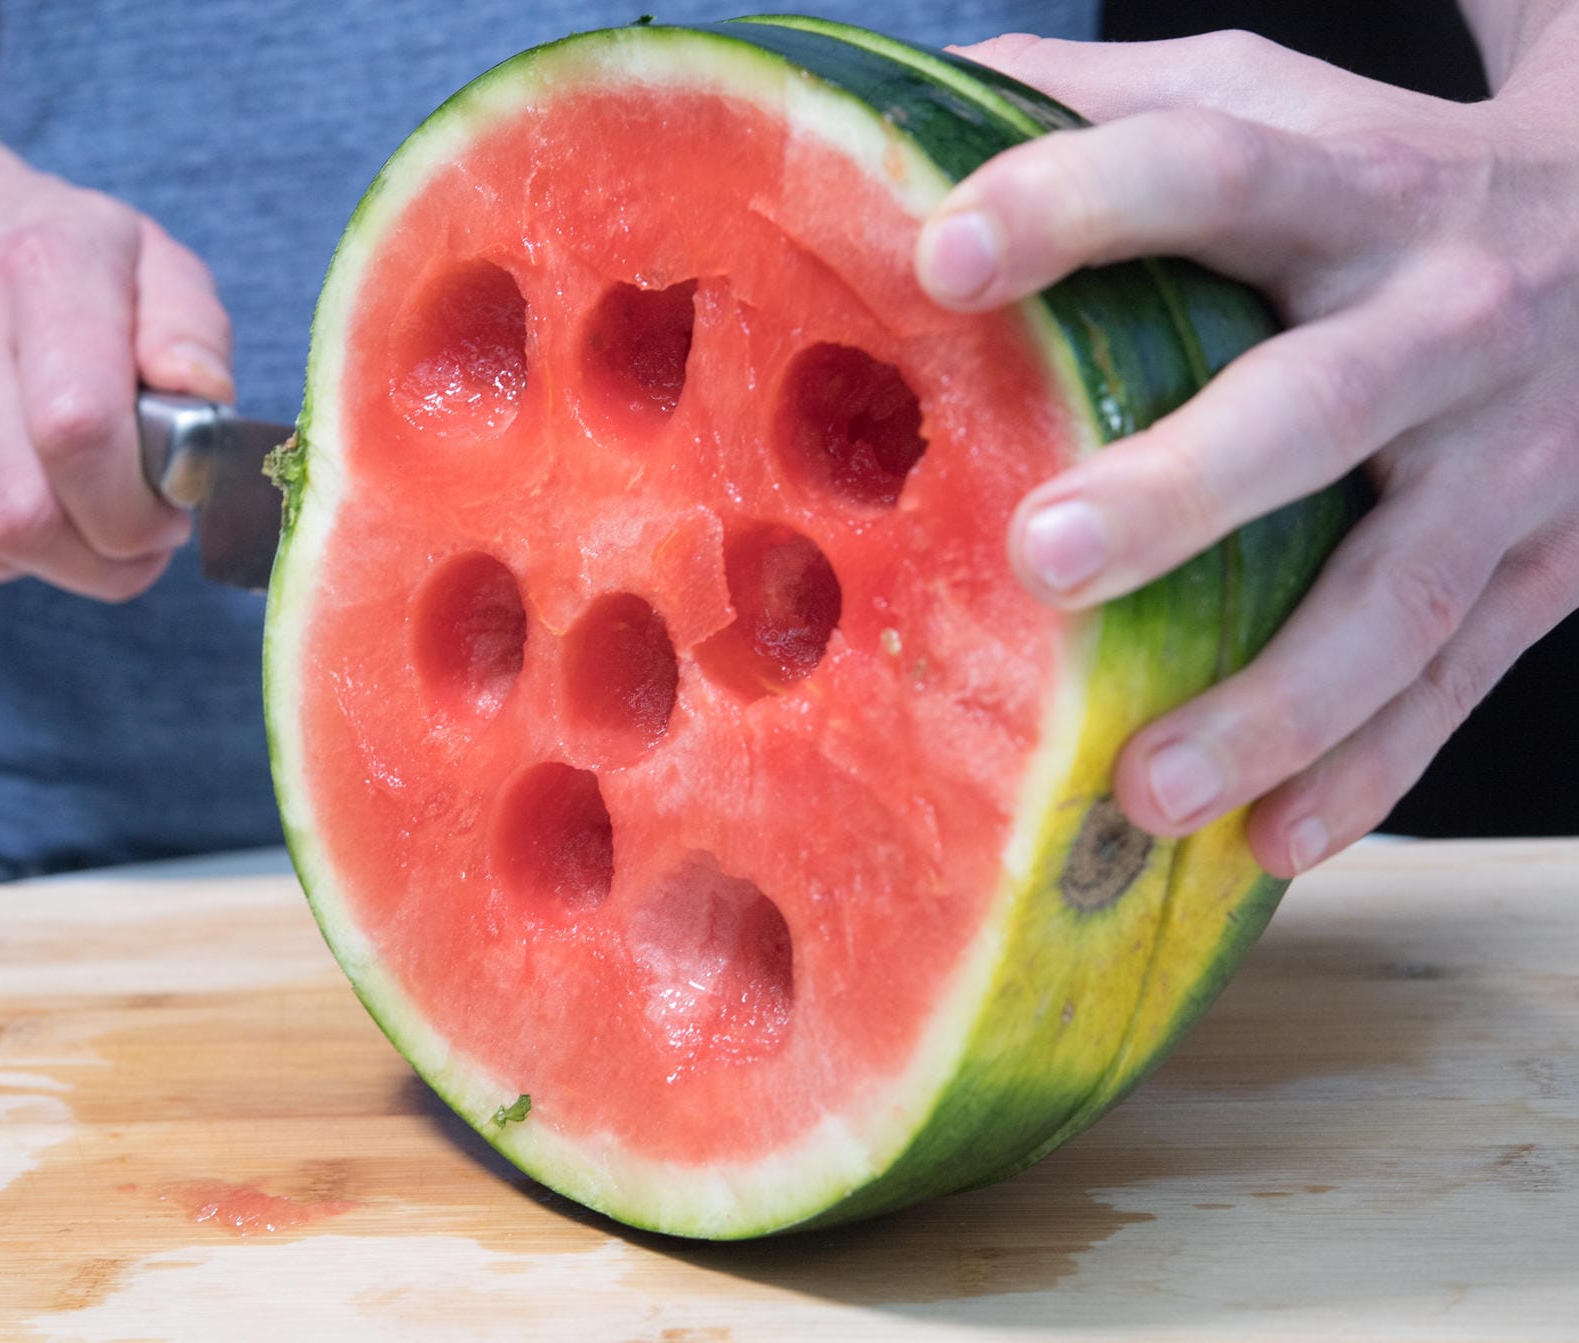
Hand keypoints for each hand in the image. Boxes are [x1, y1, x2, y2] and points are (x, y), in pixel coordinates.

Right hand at [0, 112, 231, 599]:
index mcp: (39, 264)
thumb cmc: (57, 253)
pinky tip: (29, 489)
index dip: (136, 506)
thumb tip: (202, 398)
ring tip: (93, 518)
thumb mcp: (152, 258)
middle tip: (142, 536)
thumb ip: (193, 333)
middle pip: (21, 514)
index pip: (77, 429)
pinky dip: (4, 545)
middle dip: (104, 558)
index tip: (171, 512)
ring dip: (59, 562)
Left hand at [916, 28, 1578, 875]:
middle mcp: (1436, 318)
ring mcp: (1506, 457)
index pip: (1207, 173)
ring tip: (1147, 786)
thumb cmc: (1375, 178)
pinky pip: (1457, 683)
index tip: (942, 255)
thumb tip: (882, 126)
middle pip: (1313, 406)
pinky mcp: (1547, 564)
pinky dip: (1370, 772)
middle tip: (1047, 560)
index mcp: (1342, 185)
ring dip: (1279, 699)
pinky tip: (1273, 844)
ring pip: (1400, 591)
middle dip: (1186, 488)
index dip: (1078, 204)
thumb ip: (1100, 109)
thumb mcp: (1262, 103)